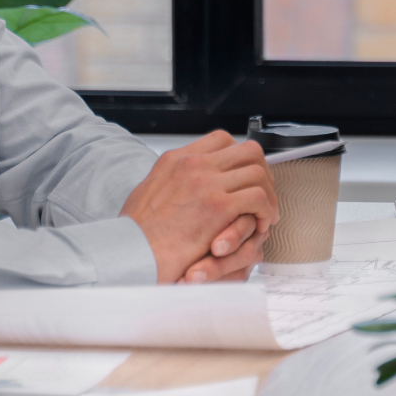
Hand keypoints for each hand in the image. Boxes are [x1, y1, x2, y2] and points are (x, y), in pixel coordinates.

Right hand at [121, 130, 278, 284]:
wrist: (128, 255)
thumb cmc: (135, 235)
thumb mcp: (148, 191)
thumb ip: (172, 180)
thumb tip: (186, 180)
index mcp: (176, 160)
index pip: (222, 140)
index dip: (241, 158)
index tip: (245, 176)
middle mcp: (193, 165)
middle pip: (247, 152)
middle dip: (262, 173)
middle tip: (264, 194)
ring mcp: (206, 183)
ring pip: (257, 172)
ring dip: (267, 194)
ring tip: (265, 213)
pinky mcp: (218, 206)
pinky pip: (258, 197)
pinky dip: (266, 210)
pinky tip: (261, 224)